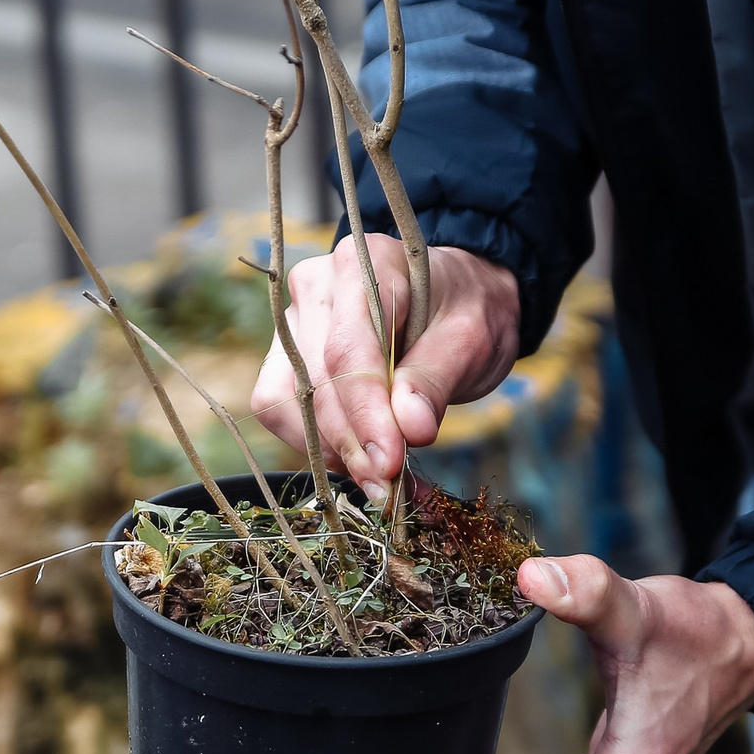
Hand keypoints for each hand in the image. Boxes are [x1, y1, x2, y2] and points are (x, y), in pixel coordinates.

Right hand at [251, 234, 519, 496]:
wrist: (457, 302)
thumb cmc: (467, 311)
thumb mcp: (472, 339)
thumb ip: (436, 379)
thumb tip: (411, 429)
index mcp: (366, 264)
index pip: (348, 348)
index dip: (365, 413)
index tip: (389, 463)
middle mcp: (317, 286)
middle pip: (314, 380)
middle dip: (351, 444)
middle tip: (391, 490)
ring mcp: (294, 321)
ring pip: (285, 401)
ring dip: (330, 451)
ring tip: (382, 482)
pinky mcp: (287, 357)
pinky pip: (281, 411)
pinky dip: (321, 447)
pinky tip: (363, 464)